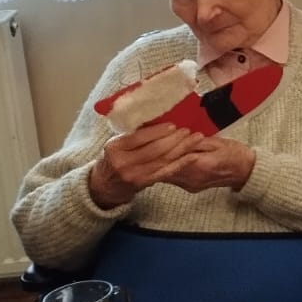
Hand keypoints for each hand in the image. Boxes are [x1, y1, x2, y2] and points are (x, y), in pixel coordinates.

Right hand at [89, 123, 207, 207]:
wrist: (105, 184)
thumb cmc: (115, 157)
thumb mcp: (116, 144)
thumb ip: (133, 134)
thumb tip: (159, 117)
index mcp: (114, 147)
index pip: (138, 137)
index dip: (157, 131)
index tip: (173, 124)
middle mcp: (123, 162)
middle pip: (153, 149)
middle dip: (174, 139)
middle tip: (189, 130)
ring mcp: (134, 175)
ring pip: (162, 160)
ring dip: (182, 149)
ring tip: (196, 138)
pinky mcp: (144, 183)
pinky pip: (166, 172)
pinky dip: (181, 163)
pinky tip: (193, 156)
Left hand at [147, 136, 256, 193]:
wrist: (246, 171)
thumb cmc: (234, 154)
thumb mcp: (216, 142)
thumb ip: (195, 142)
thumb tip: (177, 138)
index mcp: (200, 166)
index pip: (172, 158)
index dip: (160, 149)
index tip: (151, 141)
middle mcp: (192, 179)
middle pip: (165, 169)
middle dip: (153, 158)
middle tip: (141, 148)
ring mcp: (190, 185)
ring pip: (165, 175)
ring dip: (155, 165)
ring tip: (144, 154)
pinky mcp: (189, 187)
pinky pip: (171, 177)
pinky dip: (163, 169)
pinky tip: (156, 161)